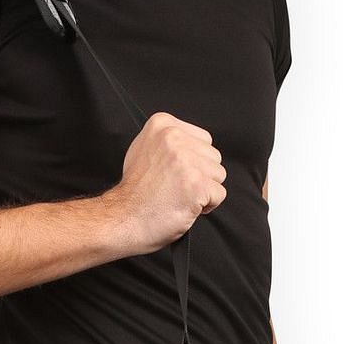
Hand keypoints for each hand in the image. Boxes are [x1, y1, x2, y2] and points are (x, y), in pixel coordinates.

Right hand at [104, 112, 226, 255]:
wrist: (122, 219)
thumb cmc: (133, 193)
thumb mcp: (142, 150)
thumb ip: (168, 142)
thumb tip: (192, 145)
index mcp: (162, 124)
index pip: (203, 139)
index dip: (192, 161)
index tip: (172, 172)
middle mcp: (175, 138)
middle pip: (213, 156)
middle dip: (199, 174)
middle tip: (173, 187)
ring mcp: (186, 161)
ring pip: (218, 175)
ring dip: (203, 190)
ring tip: (177, 196)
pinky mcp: (196, 184)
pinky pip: (219, 195)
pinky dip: (205, 206)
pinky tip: (183, 206)